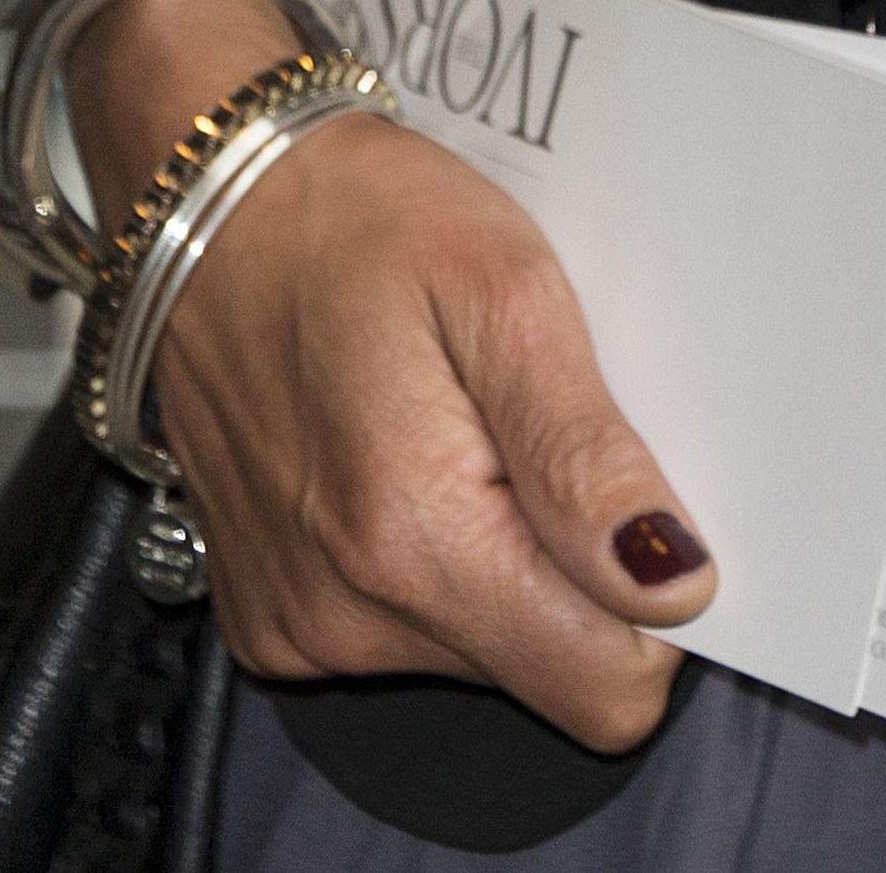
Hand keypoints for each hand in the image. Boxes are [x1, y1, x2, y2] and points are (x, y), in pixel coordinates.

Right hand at [73, 0, 713, 743]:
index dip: (655, 609)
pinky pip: (399, 629)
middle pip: (543, 665)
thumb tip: (676, 583)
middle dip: (576, 567)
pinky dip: (430, 555)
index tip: (654, 510)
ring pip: (475, 646)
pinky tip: (409, 451)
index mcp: (416, 541)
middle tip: (545, 429)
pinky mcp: (269, 616)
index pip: (599, 688)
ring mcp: (298, 625)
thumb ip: (583, 454)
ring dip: (502, 553)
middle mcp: (348, 617)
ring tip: (472, 424)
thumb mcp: (506, 290)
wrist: (209, 198)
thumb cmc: (364, 221)